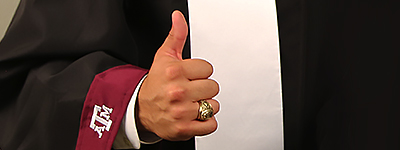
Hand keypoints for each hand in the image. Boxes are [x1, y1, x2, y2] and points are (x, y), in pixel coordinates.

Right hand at [136, 11, 219, 140]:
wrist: (141, 109)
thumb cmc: (156, 83)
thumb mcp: (164, 56)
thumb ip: (176, 35)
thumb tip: (178, 17)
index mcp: (175, 71)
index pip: (208, 69)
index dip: (200, 73)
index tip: (190, 76)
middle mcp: (177, 91)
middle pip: (213, 87)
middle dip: (203, 89)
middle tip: (190, 91)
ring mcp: (181, 111)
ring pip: (214, 106)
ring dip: (205, 107)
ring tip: (190, 104)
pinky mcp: (184, 128)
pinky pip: (211, 125)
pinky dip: (206, 123)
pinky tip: (193, 116)